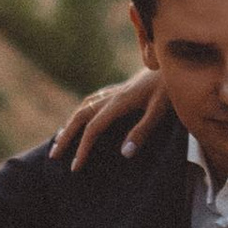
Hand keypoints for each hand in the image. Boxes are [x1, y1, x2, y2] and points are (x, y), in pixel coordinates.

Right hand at [50, 68, 168, 169]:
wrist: (174, 61)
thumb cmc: (170, 87)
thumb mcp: (161, 110)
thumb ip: (142, 130)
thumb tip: (124, 153)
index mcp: (119, 102)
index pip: (93, 128)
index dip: (82, 148)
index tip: (75, 167)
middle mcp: (112, 95)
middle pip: (80, 116)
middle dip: (66, 137)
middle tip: (53, 156)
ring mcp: (115, 91)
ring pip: (84, 106)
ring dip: (70, 123)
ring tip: (60, 139)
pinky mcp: (121, 89)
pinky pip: (93, 100)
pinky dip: (81, 112)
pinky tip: (81, 117)